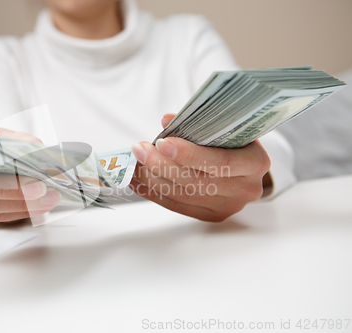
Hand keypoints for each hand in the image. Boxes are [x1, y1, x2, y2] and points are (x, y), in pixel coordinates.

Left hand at [129, 114, 271, 221]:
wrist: (246, 167)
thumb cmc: (234, 141)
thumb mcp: (225, 127)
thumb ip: (200, 123)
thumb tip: (167, 120)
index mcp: (255, 163)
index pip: (220, 162)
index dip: (189, 154)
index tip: (163, 142)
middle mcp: (245, 189)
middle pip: (196, 181)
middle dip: (162, 165)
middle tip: (140, 150)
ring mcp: (228, 206)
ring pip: (183, 195)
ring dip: (152, 179)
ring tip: (134, 163)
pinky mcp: (211, 216)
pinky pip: (177, 206)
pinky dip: (153, 193)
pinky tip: (137, 181)